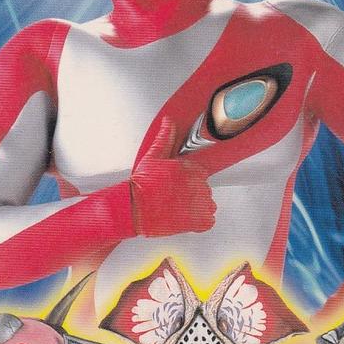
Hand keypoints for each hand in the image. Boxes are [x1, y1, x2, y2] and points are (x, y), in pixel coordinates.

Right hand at [131, 117, 216, 236]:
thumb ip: (165, 137)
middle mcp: (201, 184)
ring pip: (206, 204)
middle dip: (190, 193)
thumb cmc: (142, 184)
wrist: (135, 208)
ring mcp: (202, 203)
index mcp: (192, 168)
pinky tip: (183, 218)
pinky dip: (199, 222)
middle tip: (172, 197)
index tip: (175, 185)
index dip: (186, 181)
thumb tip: (168, 121)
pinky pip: (208, 221)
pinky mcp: (202, 221)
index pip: (199, 174)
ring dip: (195, 207)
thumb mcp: (152, 156)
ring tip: (176, 208)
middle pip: (202, 189)